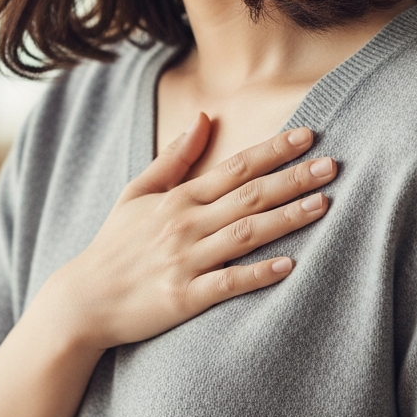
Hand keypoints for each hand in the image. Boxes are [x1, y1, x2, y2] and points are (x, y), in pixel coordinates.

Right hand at [48, 113, 336, 349]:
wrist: (83, 300)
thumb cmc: (115, 244)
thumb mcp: (137, 192)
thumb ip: (174, 157)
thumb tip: (203, 116)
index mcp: (178, 198)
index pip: (235, 166)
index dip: (273, 151)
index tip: (307, 136)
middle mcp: (185, 224)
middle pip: (249, 196)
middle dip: (293, 179)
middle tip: (332, 165)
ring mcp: (186, 261)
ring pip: (245, 234)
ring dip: (286, 218)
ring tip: (324, 204)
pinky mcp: (184, 298)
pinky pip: (227, 283)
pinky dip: (257, 274)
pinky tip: (289, 265)